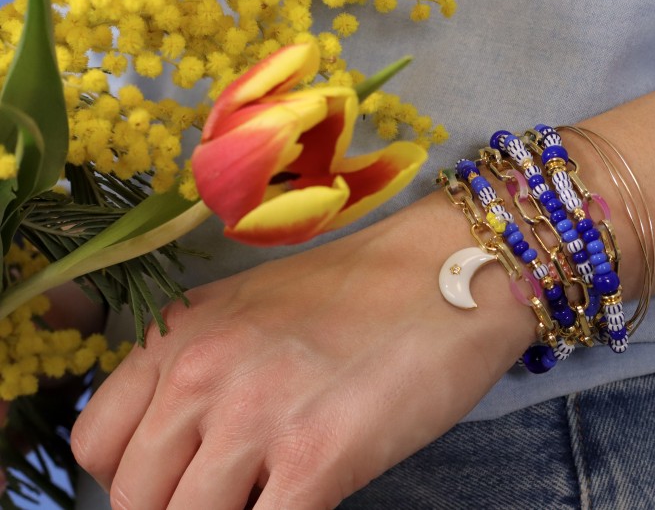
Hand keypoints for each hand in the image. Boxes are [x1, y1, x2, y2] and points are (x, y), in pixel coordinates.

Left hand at [71, 195, 534, 508]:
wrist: (456, 270)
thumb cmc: (369, 292)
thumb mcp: (253, 310)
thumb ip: (200, 369)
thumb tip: (185, 453)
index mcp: (177, 335)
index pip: (97, 446)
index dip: (132, 482)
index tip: (176, 486)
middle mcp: (201, 373)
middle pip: (136, 500)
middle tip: (234, 498)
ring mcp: (256, 418)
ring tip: (274, 497)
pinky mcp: (317, 458)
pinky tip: (308, 506)